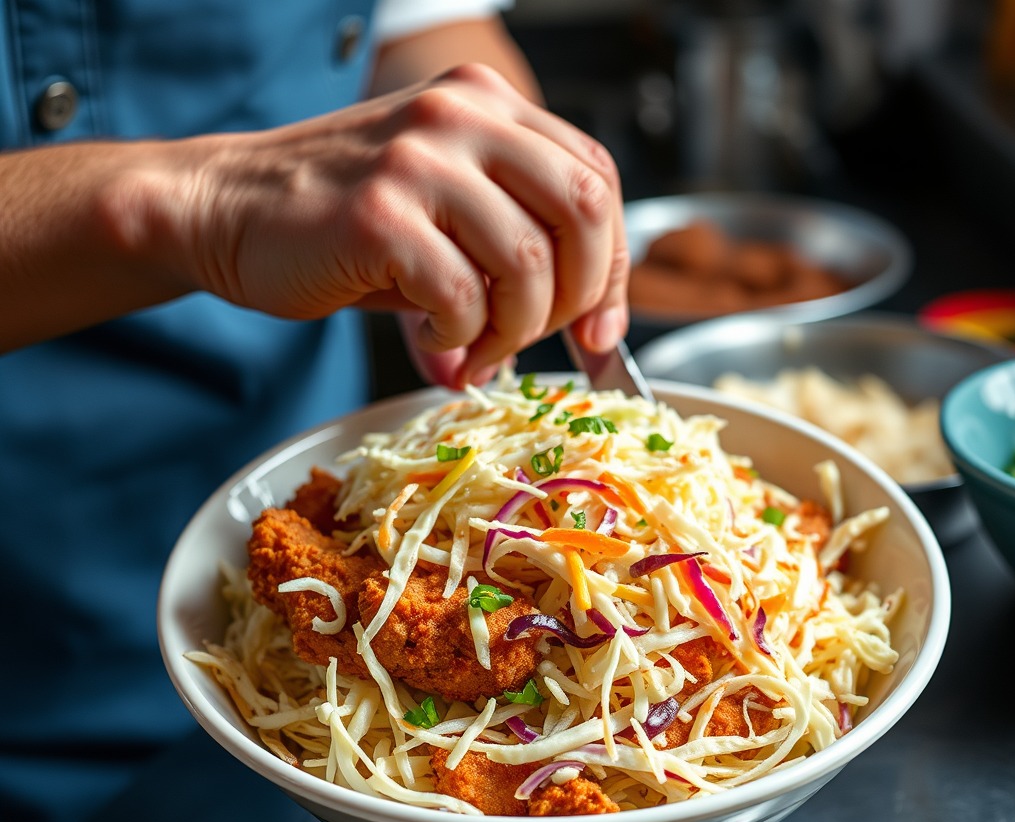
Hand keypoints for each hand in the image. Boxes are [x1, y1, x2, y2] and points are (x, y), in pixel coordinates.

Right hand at [157, 63, 629, 386]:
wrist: (228, 208)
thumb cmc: (339, 219)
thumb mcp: (446, 216)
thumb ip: (520, 256)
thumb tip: (586, 339)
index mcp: (489, 105)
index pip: (597, 178)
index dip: (615, 266)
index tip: (598, 330)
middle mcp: (463, 115)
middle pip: (583, 210)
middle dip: (579, 298)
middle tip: (539, 340)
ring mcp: (420, 160)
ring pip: (528, 262)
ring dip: (516, 330)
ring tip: (480, 351)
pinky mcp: (380, 215)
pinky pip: (462, 296)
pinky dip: (462, 337)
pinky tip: (436, 340)